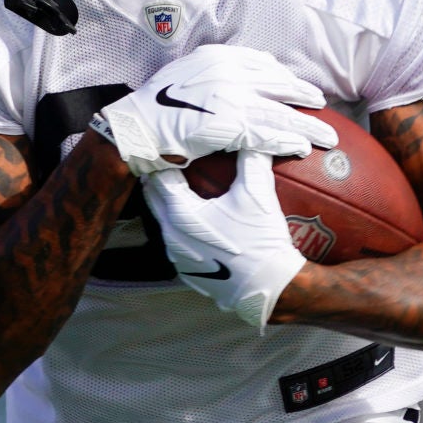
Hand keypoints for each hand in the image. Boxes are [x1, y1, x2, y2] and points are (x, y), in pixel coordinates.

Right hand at [90, 43, 336, 177]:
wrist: (134, 128)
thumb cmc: (151, 110)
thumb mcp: (181, 78)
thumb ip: (207, 77)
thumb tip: (225, 85)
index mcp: (216, 57)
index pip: (259, 61)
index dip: (281, 75)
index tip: (294, 84)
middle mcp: (227, 71)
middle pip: (277, 83)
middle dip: (302, 93)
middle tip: (321, 103)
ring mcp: (231, 96)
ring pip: (280, 111)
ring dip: (308, 124)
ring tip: (328, 135)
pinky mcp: (231, 123)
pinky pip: (268, 133)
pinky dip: (288, 140)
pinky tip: (304, 147)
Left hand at [144, 149, 306, 332]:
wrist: (269, 287)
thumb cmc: (260, 239)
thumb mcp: (257, 192)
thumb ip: (251, 158)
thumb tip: (252, 135)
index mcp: (180, 213)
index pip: (159, 175)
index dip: (165, 157)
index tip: (172, 145)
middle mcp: (169, 235)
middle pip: (153, 197)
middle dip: (160, 177)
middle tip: (173, 159)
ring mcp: (174, 256)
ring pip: (160, 220)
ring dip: (167, 203)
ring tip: (181, 186)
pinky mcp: (185, 271)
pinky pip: (173, 241)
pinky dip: (178, 226)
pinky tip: (195, 219)